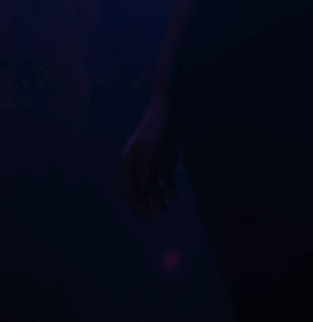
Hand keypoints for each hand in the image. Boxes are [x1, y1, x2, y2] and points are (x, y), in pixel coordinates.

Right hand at [122, 94, 179, 222]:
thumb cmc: (158, 125)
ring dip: (158, 197)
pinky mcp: (164, 156)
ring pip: (152, 184)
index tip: (149, 217)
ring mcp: (151, 159)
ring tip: (168, 207)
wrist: (171, 104)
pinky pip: (163, 176)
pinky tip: (174, 194)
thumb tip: (144, 190)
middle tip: (158, 216)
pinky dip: (168, 186)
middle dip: (148, 203)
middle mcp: (138, 162)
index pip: (130, 190)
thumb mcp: (150, 148)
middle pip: (140, 189)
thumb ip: (145, 170)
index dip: (139, 205)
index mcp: (129, 160)